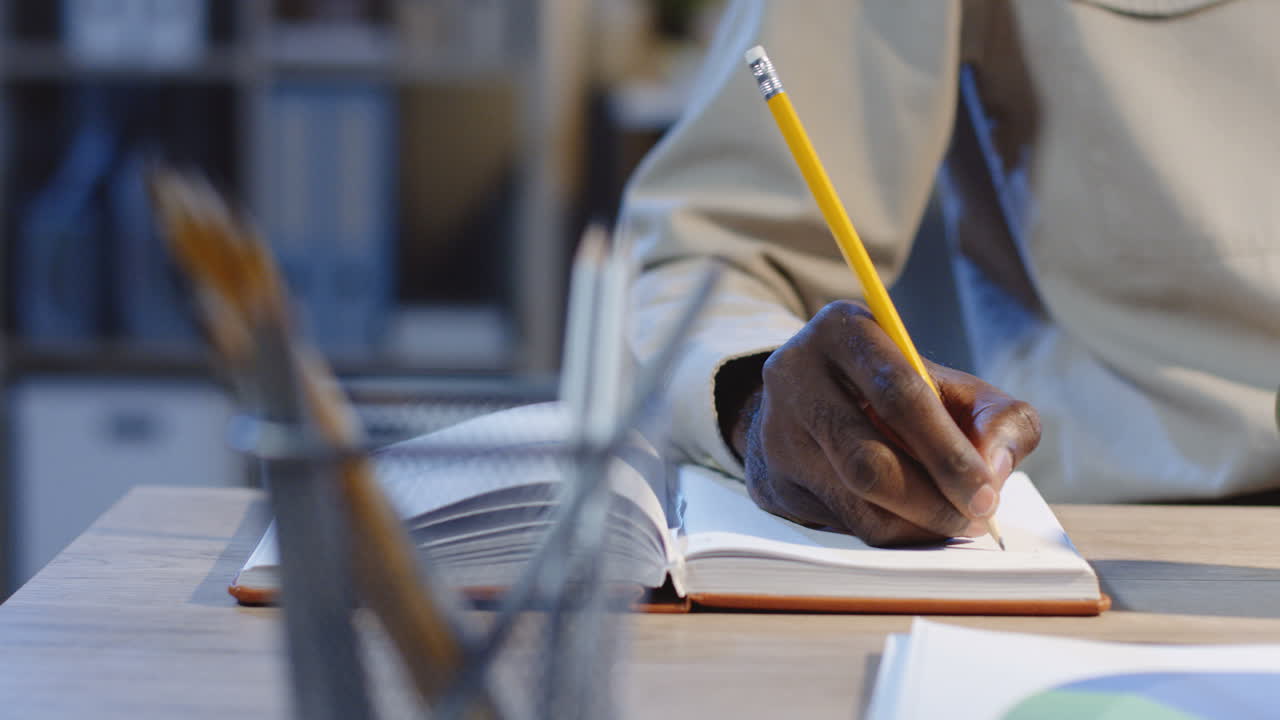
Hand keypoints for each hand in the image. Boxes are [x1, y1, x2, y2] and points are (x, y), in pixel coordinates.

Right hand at [717, 301, 1040, 545]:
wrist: (811, 401)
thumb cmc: (897, 393)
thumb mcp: (952, 385)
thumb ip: (998, 418)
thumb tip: (994, 470)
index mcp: (844, 331)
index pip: (898, 395)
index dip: (948, 453)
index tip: (987, 494)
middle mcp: (795, 376)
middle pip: (869, 460)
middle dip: (933, 501)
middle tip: (975, 519)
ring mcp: (776, 432)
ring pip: (853, 501)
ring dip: (914, 526)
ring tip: (952, 523)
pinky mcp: (771, 479)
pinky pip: (838, 523)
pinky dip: (887, 533)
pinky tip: (912, 522)